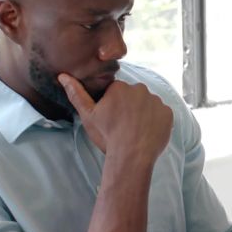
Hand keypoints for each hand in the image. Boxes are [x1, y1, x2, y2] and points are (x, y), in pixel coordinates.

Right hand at [58, 74, 173, 164]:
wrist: (131, 157)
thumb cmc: (107, 136)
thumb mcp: (88, 116)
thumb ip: (76, 94)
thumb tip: (63, 75)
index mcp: (120, 87)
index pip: (116, 92)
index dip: (112, 106)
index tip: (111, 119)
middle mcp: (140, 89)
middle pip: (133, 96)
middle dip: (129, 108)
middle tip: (123, 126)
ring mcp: (156, 101)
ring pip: (148, 105)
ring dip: (143, 114)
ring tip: (135, 131)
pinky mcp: (168, 113)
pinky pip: (161, 114)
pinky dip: (156, 122)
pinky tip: (147, 133)